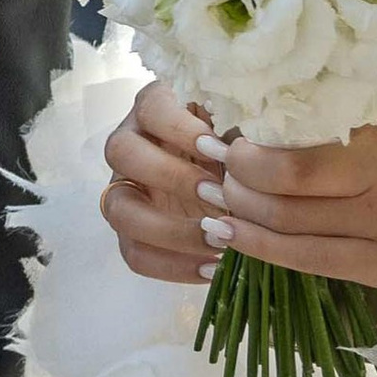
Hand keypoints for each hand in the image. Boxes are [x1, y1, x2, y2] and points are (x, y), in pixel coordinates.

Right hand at [99, 78, 221, 284]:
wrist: (228, 179)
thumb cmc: (233, 145)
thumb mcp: (237, 130)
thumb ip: (240, 132)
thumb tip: (257, 152)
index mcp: (154, 108)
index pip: (150, 108)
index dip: (179, 128)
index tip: (218, 149)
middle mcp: (129, 144)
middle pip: (121, 151)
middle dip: (171, 175)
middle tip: (219, 195)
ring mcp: (124, 189)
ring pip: (120, 209)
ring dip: (169, 230)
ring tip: (220, 242)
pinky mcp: (130, 230)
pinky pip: (135, 253)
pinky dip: (172, 266)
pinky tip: (213, 268)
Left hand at [202, 106, 376, 311]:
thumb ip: (361, 119)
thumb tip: (283, 106)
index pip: (313, 115)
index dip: (259, 118)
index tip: (227, 114)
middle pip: (289, 168)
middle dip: (238, 165)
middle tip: (214, 157)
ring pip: (289, 216)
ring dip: (237, 205)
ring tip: (210, 194)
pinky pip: (305, 258)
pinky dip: (257, 246)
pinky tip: (225, 235)